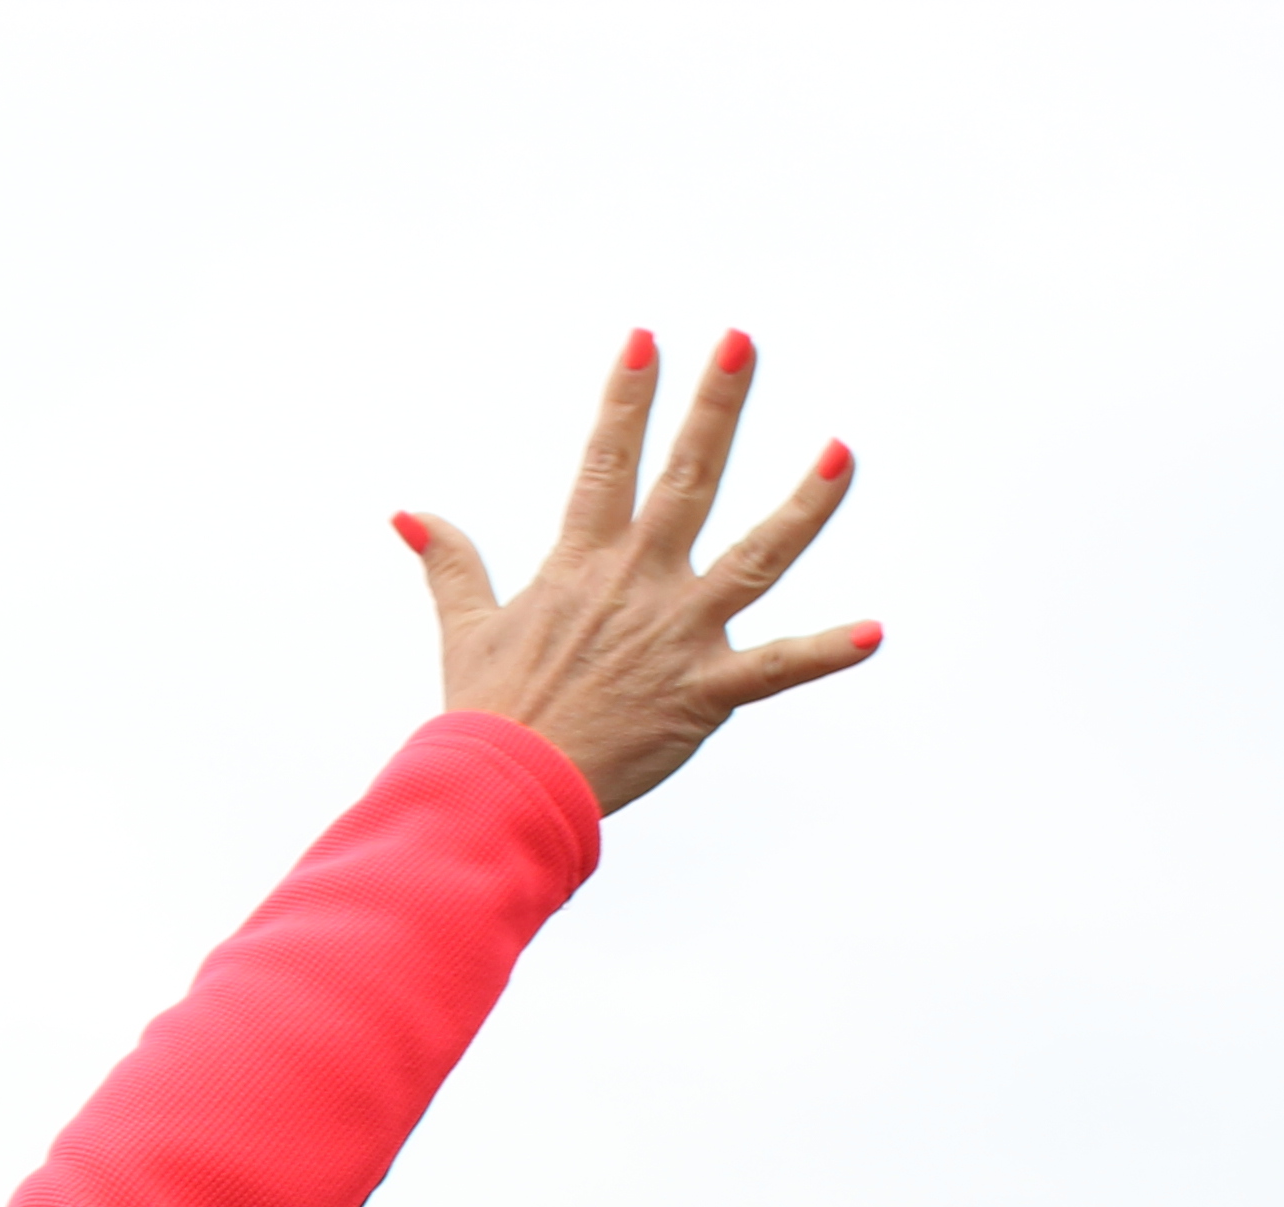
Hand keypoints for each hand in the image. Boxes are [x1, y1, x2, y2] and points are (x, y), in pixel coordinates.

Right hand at [400, 330, 874, 818]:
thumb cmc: (486, 715)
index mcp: (581, 565)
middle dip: (715, 406)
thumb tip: (409, 514)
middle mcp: (636, 584)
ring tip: (843, 450)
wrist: (502, 790)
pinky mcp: (703, 692)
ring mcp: (676, 634)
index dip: (626, 398)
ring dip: (805, 504)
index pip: (606, 461)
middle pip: (686, 479)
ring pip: (756, 556)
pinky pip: (775, 669)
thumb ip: (450, 565)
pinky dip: (825, 653)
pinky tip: (874, 632)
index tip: (646, 339)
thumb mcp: (465, 630)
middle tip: (742, 340)